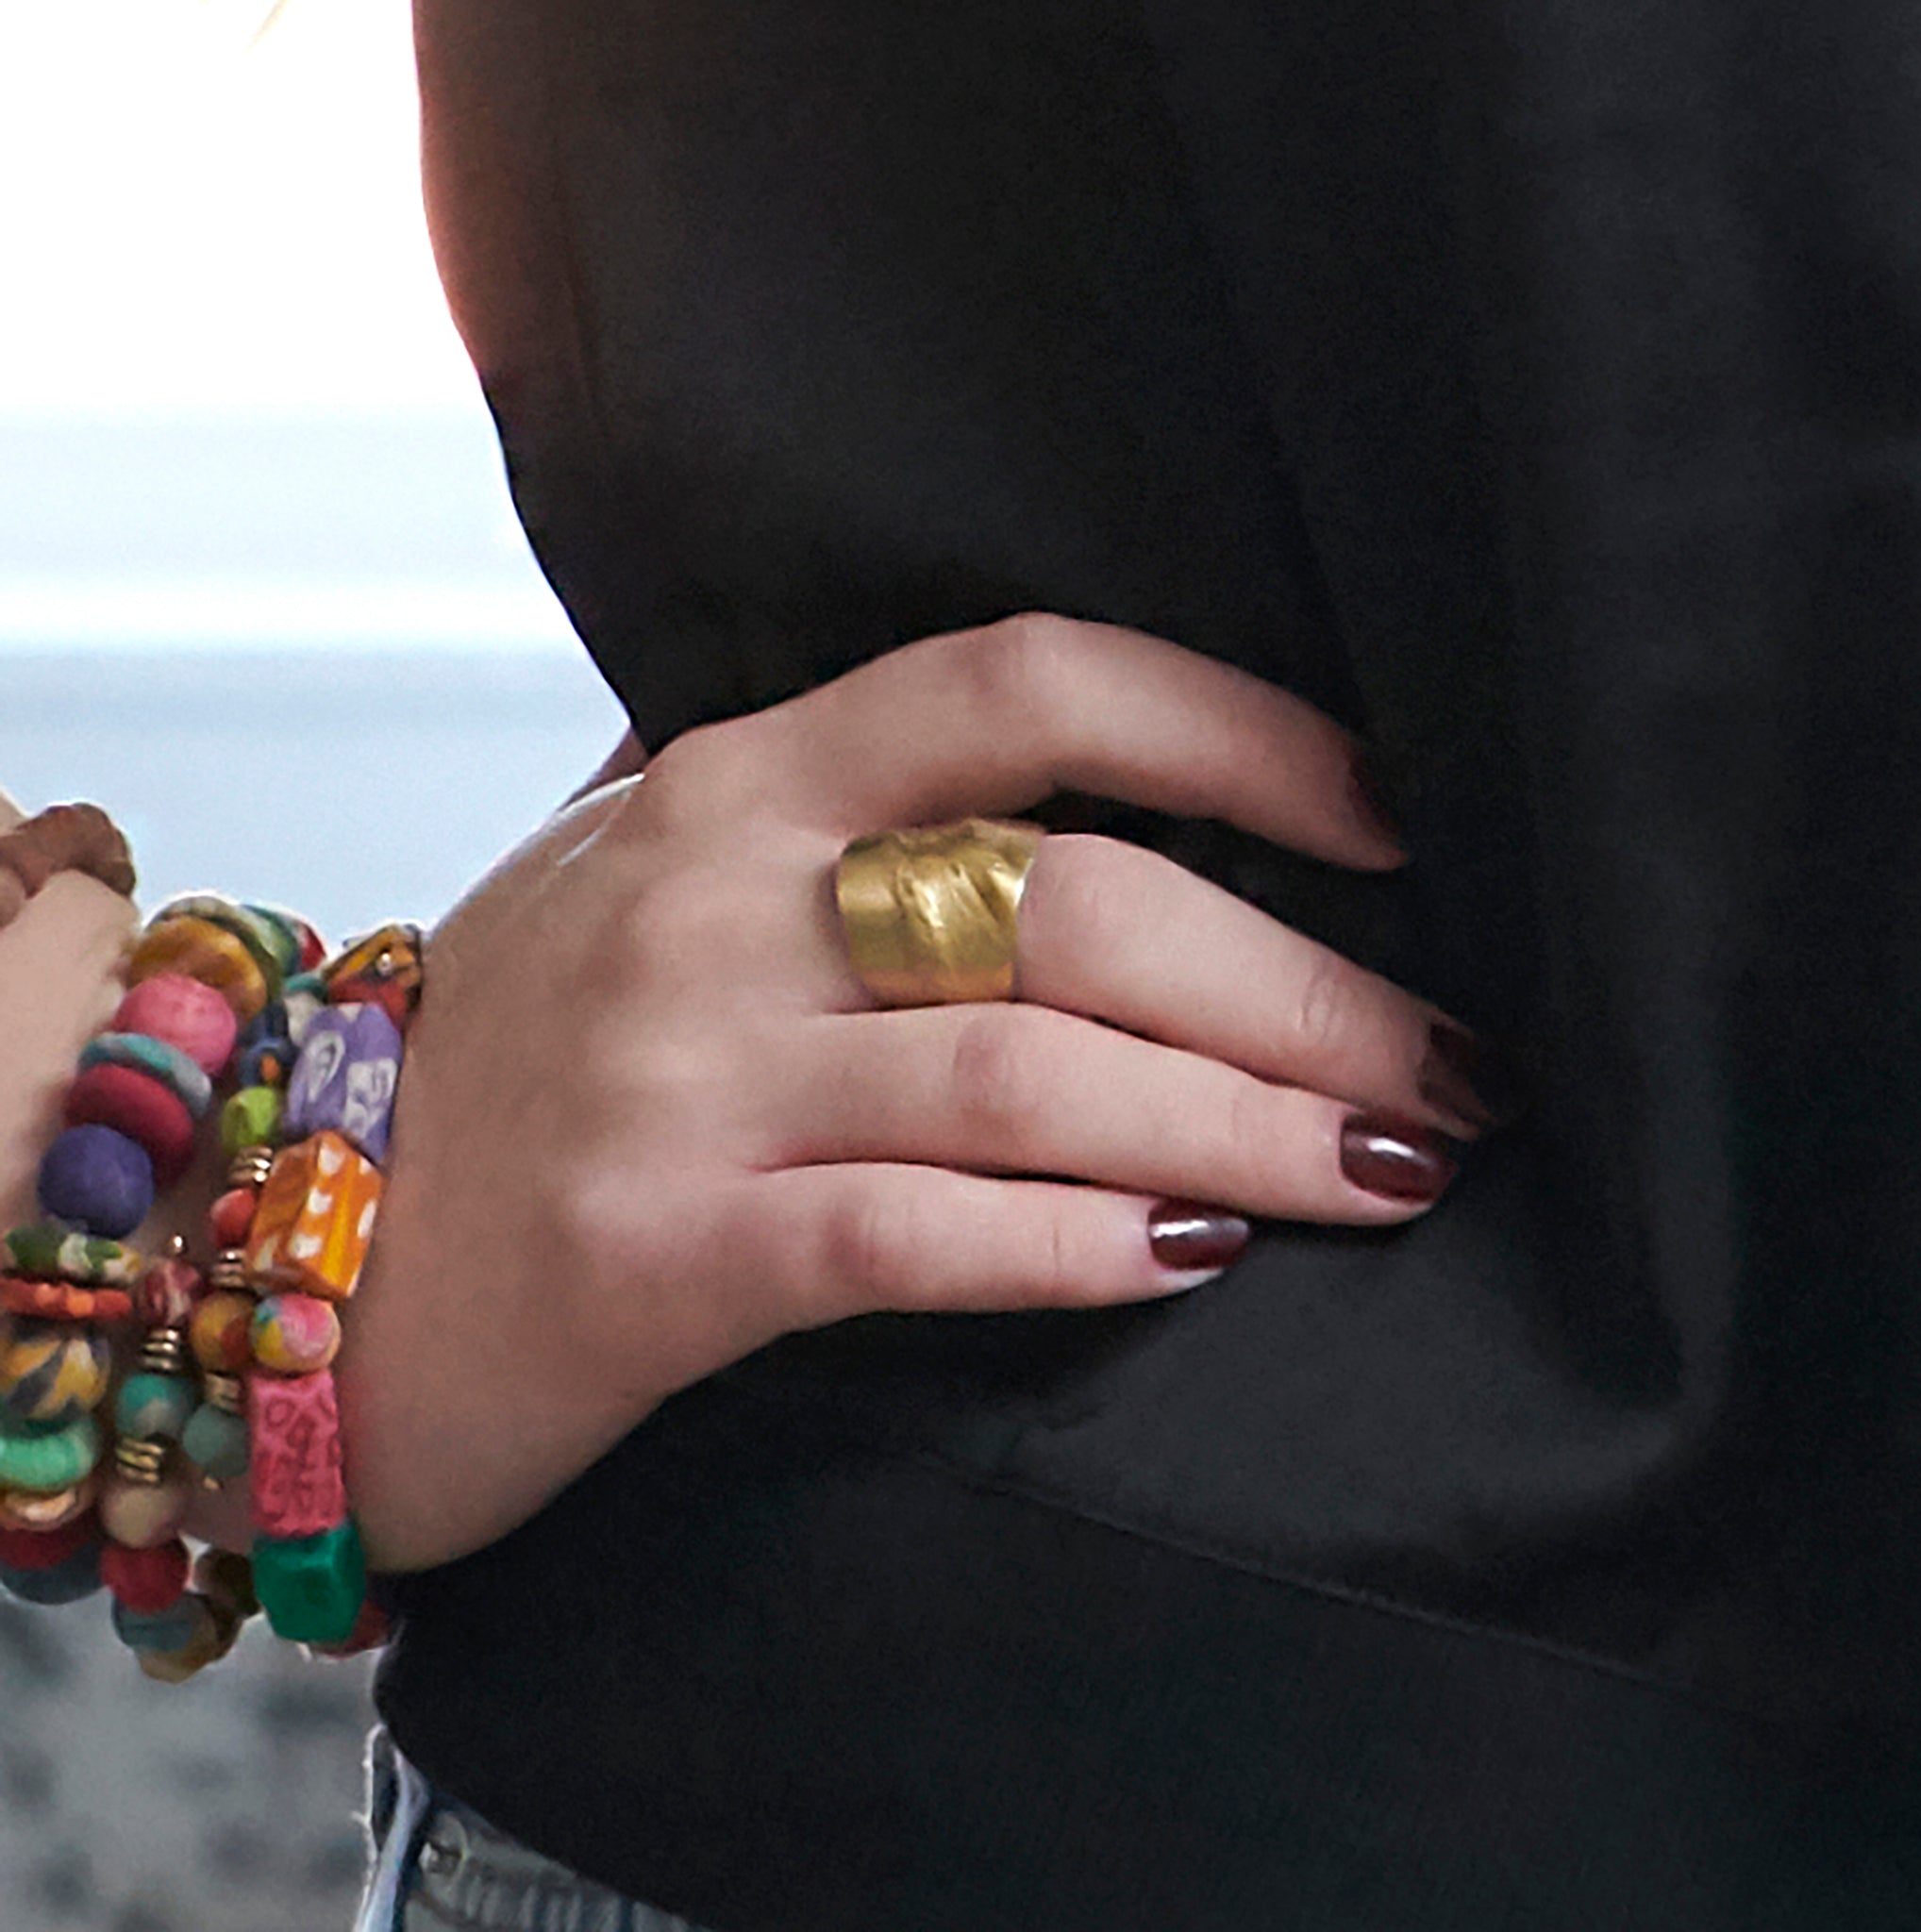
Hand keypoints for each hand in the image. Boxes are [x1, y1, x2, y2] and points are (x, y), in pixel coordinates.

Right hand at [337, 614, 1498, 1569]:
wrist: (287, 1262)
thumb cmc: (506, 1063)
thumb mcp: (628, 876)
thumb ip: (805, 806)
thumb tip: (1036, 759)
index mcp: (732, 784)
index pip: (1018, 684)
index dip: (1227, 729)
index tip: (1379, 812)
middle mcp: (712, 904)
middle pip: (1073, 906)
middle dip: (1301, 989)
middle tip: (1447, 1069)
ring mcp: (679, 1079)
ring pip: (1028, 1078)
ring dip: (1246, 1129)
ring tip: (1388, 1170)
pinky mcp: (657, 1256)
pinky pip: (913, 1236)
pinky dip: (1078, 1249)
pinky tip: (1195, 1260)